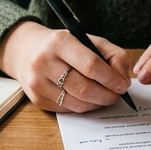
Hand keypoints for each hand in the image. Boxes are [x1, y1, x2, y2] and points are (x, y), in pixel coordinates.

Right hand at [0, 21, 133, 112]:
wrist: (27, 50)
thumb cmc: (64, 45)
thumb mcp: (89, 40)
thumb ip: (113, 55)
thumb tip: (123, 81)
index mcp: (59, 42)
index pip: (91, 65)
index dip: (111, 78)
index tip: (123, 85)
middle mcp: (44, 62)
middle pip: (84, 88)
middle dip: (107, 95)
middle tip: (117, 95)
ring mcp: (37, 83)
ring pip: (77, 103)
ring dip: (97, 103)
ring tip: (105, 96)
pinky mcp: (37, 99)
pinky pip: (68, 109)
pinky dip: (84, 107)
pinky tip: (88, 99)